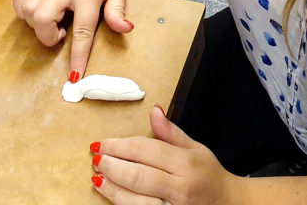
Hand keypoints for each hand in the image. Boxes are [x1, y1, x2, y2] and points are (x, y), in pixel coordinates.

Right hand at [12, 0, 132, 79]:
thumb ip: (117, 11)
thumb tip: (124, 29)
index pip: (82, 30)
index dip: (78, 55)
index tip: (74, 76)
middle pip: (42, 19)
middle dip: (47, 37)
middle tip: (60, 35)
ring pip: (27, 9)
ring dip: (35, 24)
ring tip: (51, 22)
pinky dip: (23, 9)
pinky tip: (36, 12)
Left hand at [90, 106, 239, 204]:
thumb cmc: (209, 175)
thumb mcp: (195, 149)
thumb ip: (171, 132)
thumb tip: (153, 110)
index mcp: (186, 163)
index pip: (147, 150)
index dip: (120, 145)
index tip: (102, 143)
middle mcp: (180, 188)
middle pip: (138, 176)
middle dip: (113, 166)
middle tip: (97, 159)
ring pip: (137, 201)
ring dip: (113, 189)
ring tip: (98, 177)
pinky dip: (124, 204)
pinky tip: (113, 195)